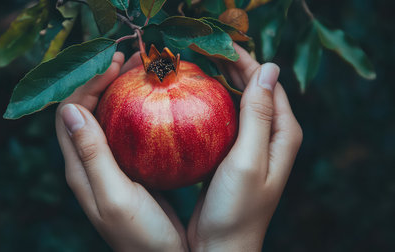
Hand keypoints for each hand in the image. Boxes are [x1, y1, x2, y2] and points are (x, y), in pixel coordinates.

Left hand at [55, 52, 187, 251]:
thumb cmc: (141, 234)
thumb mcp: (114, 196)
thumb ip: (92, 155)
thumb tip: (70, 110)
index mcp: (78, 168)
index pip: (69, 112)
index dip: (86, 82)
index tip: (114, 64)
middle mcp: (88, 162)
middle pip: (84, 109)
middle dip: (101, 79)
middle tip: (129, 60)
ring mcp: (108, 165)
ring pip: (105, 117)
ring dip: (117, 91)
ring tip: (140, 71)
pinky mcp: (127, 168)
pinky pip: (124, 130)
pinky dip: (134, 109)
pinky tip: (153, 102)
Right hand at [187, 44, 302, 250]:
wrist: (222, 246)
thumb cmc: (236, 209)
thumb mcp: (248, 159)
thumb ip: (259, 115)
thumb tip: (268, 69)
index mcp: (282, 133)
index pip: (268, 83)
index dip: (245, 60)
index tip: (217, 44)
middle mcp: (272, 136)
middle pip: (255, 89)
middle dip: (232, 67)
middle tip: (202, 50)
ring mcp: (253, 145)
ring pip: (241, 102)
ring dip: (223, 83)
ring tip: (198, 65)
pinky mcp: (235, 154)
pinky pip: (228, 120)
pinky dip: (214, 104)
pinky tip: (197, 98)